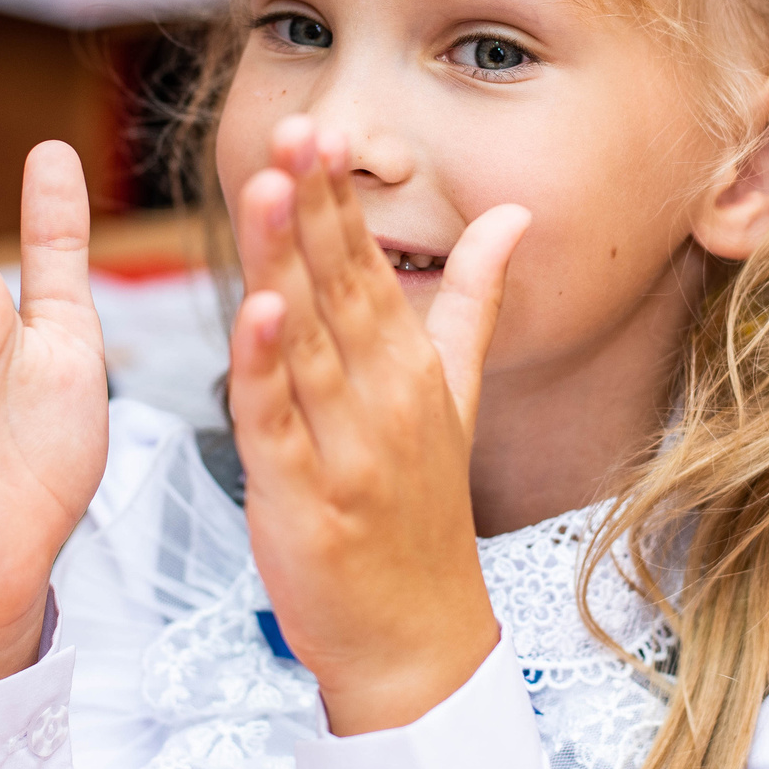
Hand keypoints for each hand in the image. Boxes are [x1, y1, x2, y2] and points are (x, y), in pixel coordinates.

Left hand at [227, 116, 528, 735]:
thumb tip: (511, 218)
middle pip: (341, 287)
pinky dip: (265, 370)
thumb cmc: (421, 515)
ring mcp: (347, 448)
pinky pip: (278, 423)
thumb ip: (473, 301)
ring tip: (270, 190)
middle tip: (298, 129)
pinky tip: (257, 314)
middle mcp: (384, 399)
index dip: (338, 198)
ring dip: (287, 263)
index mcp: (412, 369)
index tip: (321, 129)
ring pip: (307, 340)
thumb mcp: (456, 398)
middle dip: (314, 207)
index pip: (369, 265)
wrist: (415, 640)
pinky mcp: (306, 499)